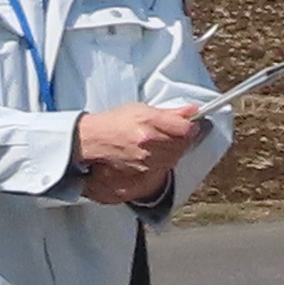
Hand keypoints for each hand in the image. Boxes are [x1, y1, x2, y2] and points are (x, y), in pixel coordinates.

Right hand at [73, 99, 207, 201]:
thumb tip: (192, 110)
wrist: (90, 141)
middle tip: (173, 135)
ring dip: (173, 152)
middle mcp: (148, 144)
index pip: (185, 129)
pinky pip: (163, 169)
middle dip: (182, 140)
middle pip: (182, 145)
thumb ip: (169, 113)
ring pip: (174, 158)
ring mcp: (145, 162)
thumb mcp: (140, 110)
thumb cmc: (114, 123)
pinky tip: (154, 155)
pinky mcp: (142, 175)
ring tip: (159, 144)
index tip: (190, 125)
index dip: (191, 127)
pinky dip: (163, 162)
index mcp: (148, 123)